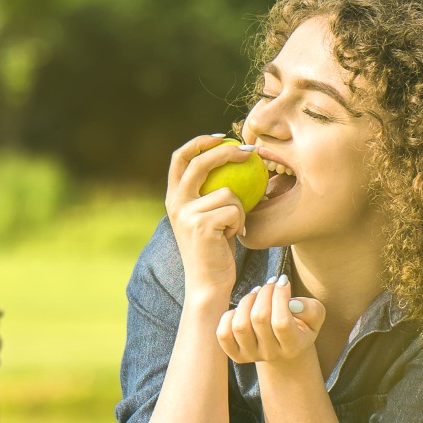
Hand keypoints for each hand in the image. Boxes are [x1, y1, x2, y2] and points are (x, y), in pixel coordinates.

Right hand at [166, 134, 254, 296]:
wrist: (208, 284)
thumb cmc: (215, 250)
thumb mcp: (207, 216)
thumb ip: (209, 192)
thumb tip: (231, 160)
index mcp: (173, 198)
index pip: (180, 157)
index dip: (200, 142)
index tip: (222, 139)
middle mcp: (175, 203)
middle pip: (201, 162)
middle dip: (226, 152)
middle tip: (249, 153)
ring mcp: (187, 214)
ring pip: (228, 192)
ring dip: (239, 209)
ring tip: (232, 228)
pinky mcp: (202, 225)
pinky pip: (234, 210)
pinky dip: (240, 223)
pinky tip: (232, 237)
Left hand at [217, 274, 325, 365]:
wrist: (283, 345)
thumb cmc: (300, 323)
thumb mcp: (314, 315)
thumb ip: (311, 309)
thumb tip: (292, 304)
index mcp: (293, 346)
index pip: (281, 322)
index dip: (279, 297)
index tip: (283, 281)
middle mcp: (271, 354)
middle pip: (259, 319)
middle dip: (264, 293)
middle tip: (270, 283)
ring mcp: (251, 356)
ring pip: (240, 325)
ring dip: (247, 301)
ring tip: (257, 293)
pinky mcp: (235, 354)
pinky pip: (223, 333)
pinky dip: (230, 316)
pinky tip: (243, 309)